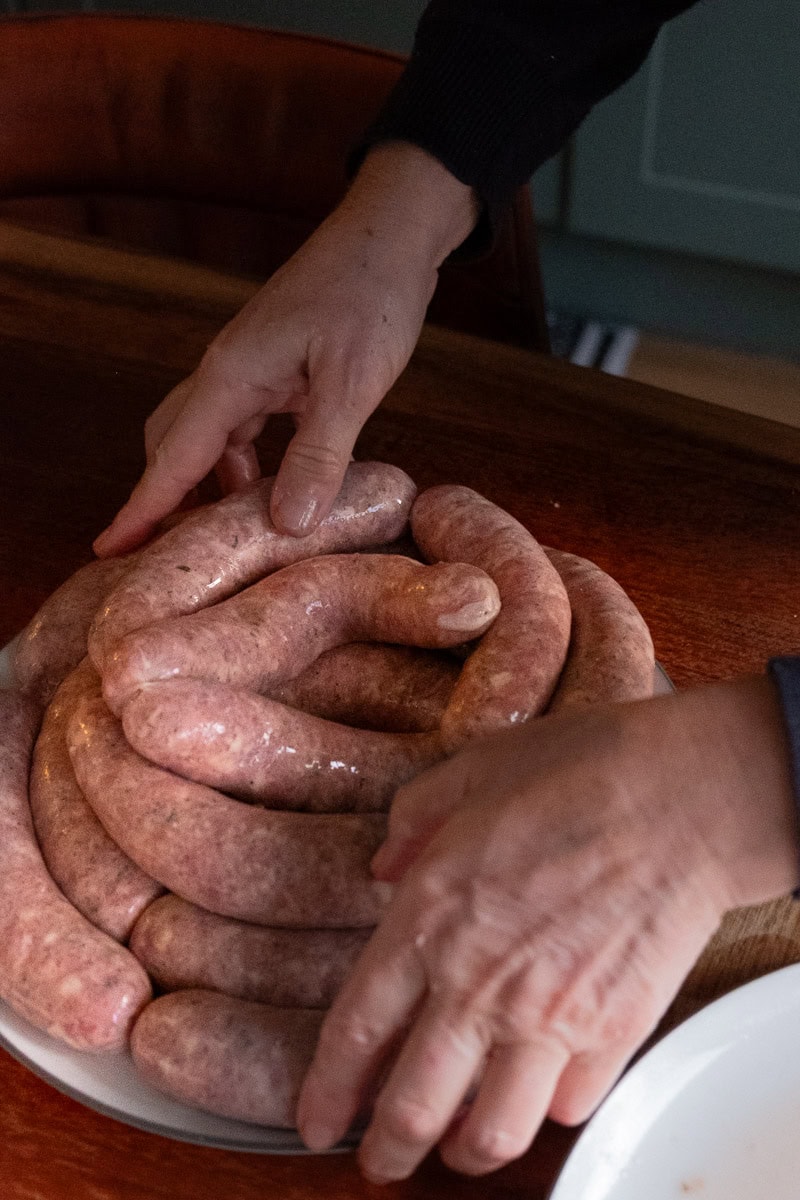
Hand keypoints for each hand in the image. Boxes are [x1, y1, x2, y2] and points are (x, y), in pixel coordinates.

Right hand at [93, 144, 478, 555]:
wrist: (391, 232)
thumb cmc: (370, 295)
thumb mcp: (350, 384)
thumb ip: (317, 455)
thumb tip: (288, 525)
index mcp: (230, 377)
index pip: (173, 458)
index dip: (143, 507)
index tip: (109, 548)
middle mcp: (227, 374)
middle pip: (173, 445)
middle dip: (168, 498)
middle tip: (179, 553)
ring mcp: (248, 369)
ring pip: (208, 438)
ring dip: (213, 483)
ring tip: (234, 533)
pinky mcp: (274, 369)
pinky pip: (241, 426)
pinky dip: (244, 461)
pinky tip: (272, 485)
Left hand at [297, 677, 795, 1180]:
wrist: (682, 799)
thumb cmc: (578, 772)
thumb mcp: (470, 771)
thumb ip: (414, 820)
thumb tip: (385, 862)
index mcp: (429, 920)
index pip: (355, 1032)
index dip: (327, 1091)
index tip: (315, 1120)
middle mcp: (478, 986)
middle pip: (412, 1108)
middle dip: (384, 1153)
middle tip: (377, 1164)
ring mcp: (548, 1021)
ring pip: (490, 1135)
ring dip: (463, 1155)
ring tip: (455, 1150)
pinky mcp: (613, 1036)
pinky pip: (568, 1106)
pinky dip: (547, 1113)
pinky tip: (539, 1094)